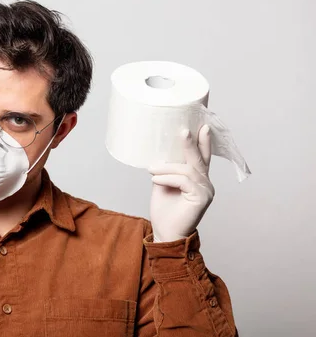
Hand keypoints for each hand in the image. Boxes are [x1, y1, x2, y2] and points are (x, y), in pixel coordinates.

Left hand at [148, 125, 214, 241]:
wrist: (165, 233)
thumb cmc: (165, 210)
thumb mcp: (163, 184)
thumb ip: (167, 170)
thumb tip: (161, 153)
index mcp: (198, 179)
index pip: (202, 157)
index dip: (203, 142)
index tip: (202, 126)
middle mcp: (206, 183)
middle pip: (198, 160)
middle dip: (190, 144)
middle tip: (183, 131)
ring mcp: (206, 191)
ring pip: (187, 170)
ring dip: (167, 167)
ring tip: (151, 169)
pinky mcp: (202, 198)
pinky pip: (184, 181)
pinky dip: (168, 178)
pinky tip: (156, 179)